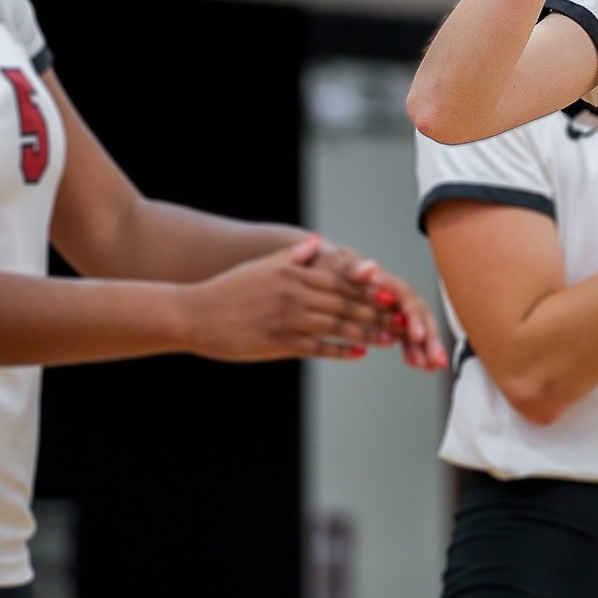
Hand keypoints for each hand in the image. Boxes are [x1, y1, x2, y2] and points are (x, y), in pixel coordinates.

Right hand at [180, 236, 391, 361]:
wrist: (194, 314)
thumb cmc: (229, 289)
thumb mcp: (262, 266)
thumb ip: (293, 256)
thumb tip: (316, 244)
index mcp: (293, 273)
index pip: (341, 280)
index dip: (370, 288)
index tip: (392, 293)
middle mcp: (295, 295)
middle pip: (346, 303)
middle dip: (378, 312)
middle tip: (402, 319)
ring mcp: (288, 320)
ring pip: (338, 326)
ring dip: (367, 333)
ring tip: (390, 338)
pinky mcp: (280, 343)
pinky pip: (318, 348)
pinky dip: (341, 350)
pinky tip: (359, 353)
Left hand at [308, 241, 448, 371]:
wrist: (312, 268)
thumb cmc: (322, 265)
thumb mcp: (331, 265)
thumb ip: (351, 268)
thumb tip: (370, 266)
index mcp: (380, 280)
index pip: (406, 298)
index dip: (414, 317)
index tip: (416, 336)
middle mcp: (391, 293)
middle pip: (418, 314)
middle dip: (429, 337)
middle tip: (435, 359)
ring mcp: (390, 307)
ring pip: (415, 327)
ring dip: (425, 347)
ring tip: (429, 367)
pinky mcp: (385, 319)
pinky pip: (404, 335)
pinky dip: (412, 349)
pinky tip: (416, 364)